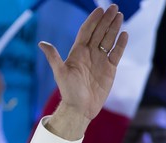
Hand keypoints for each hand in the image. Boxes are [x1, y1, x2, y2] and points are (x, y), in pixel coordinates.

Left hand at [39, 4, 128, 139]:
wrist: (80, 108)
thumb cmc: (68, 91)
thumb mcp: (60, 73)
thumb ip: (53, 57)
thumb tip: (41, 43)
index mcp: (77, 53)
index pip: (86, 32)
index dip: (93, 20)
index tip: (99, 9)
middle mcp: (89, 54)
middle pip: (99, 32)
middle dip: (106, 20)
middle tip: (114, 7)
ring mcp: (100, 60)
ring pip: (109, 40)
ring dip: (114, 28)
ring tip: (120, 15)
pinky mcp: (110, 69)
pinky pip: (116, 53)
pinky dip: (120, 44)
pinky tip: (124, 33)